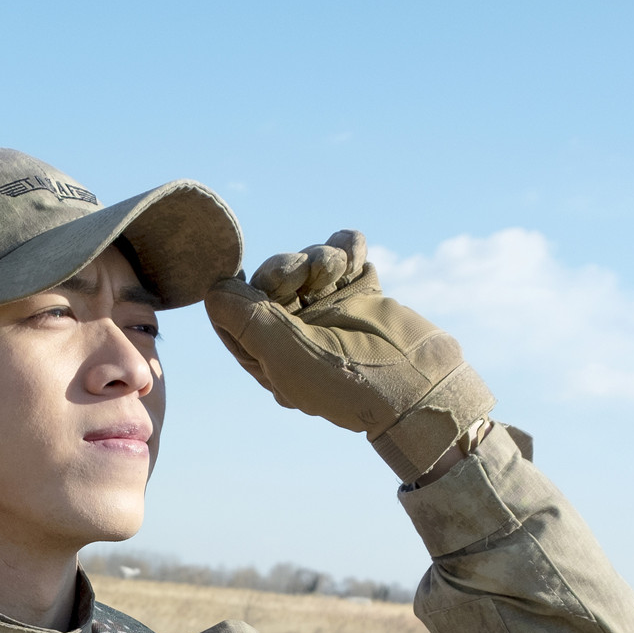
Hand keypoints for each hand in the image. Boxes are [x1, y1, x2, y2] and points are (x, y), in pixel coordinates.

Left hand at [205, 230, 498, 480]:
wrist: (420, 386)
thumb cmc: (348, 382)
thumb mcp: (287, 357)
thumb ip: (247, 321)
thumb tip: (213, 289)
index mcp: (268, 353)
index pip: (233, 311)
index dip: (240, 289)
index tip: (258, 283)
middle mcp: (295, 329)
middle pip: (269, 277)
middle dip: (283, 267)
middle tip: (303, 275)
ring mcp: (329, 307)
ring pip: (307, 260)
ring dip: (320, 257)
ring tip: (339, 271)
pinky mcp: (360, 290)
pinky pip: (344, 251)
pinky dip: (348, 246)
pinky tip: (356, 259)